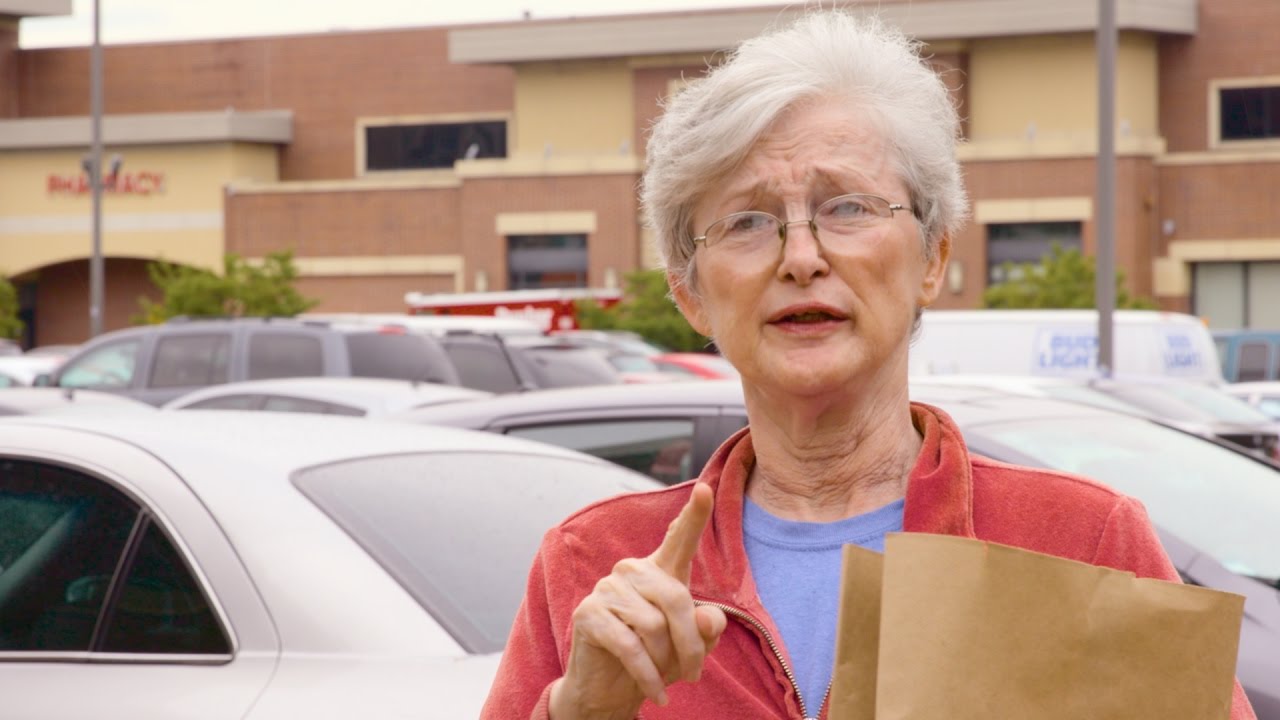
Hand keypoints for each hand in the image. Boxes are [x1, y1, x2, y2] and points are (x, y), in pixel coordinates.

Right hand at [550, 483, 727, 719]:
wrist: (609, 692)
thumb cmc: (654, 661)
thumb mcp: (689, 647)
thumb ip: (705, 629)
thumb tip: (709, 618)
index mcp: (659, 572)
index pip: (678, 539)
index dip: (694, 515)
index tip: (705, 489)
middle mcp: (632, 571)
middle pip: (677, 599)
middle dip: (692, 645)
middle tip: (696, 675)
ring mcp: (607, 589)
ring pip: (654, 625)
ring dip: (666, 662)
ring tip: (666, 679)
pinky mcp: (588, 614)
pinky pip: (630, 645)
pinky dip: (648, 675)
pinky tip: (655, 693)